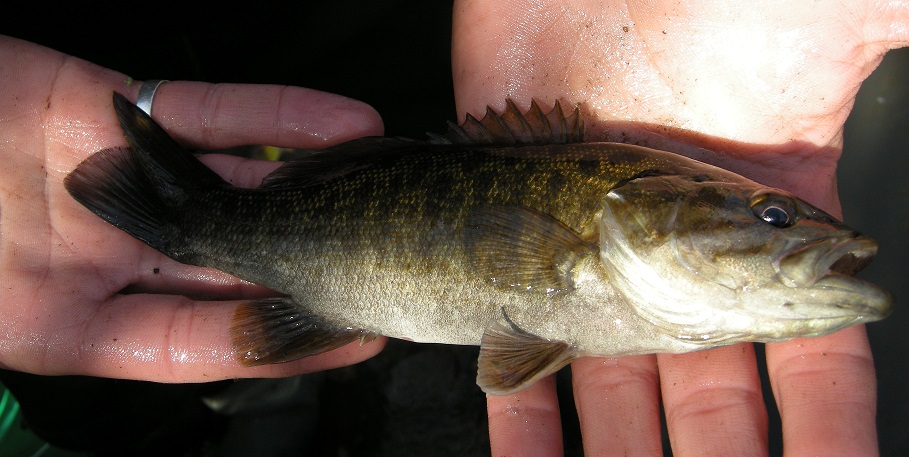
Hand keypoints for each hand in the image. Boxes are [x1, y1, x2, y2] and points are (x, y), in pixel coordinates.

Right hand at [0, 35, 384, 381]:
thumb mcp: (15, 319)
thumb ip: (76, 332)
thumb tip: (210, 337)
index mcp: (86, 317)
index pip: (207, 338)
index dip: (283, 341)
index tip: (360, 339)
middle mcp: (120, 250)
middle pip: (240, 257)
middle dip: (317, 258)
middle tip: (391, 255)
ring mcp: (127, 177)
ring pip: (241, 181)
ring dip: (318, 182)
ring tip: (387, 184)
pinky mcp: (116, 104)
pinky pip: (210, 110)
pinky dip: (276, 114)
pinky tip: (344, 123)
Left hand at [452, 1, 907, 454]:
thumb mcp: (842, 22)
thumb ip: (896, 55)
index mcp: (775, 222)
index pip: (816, 357)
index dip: (828, 430)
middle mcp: (690, 251)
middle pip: (712, 389)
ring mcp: (604, 255)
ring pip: (620, 386)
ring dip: (623, 454)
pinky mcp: (527, 245)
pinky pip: (527, 347)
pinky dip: (528, 411)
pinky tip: (529, 450)